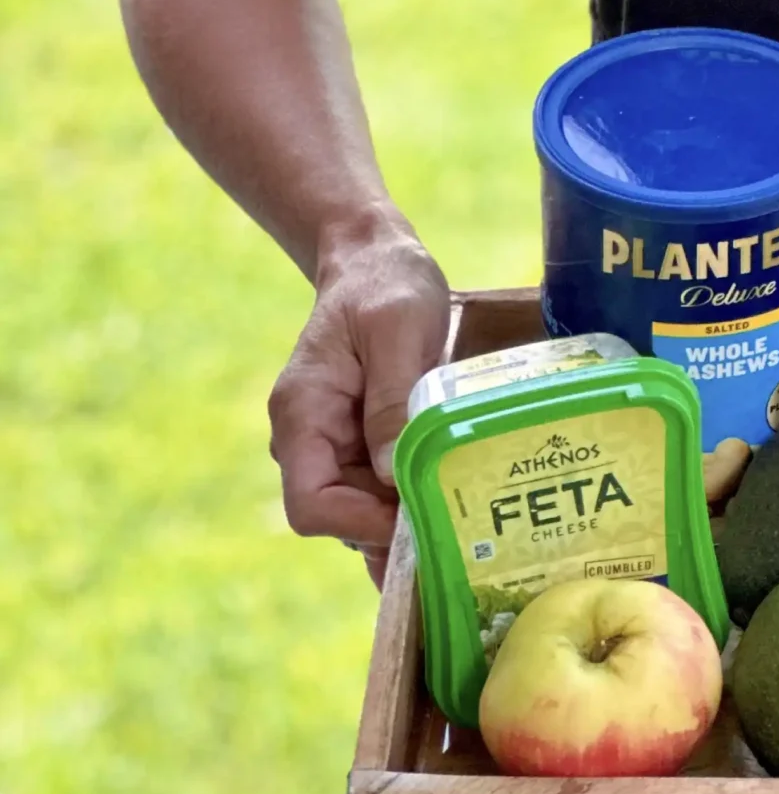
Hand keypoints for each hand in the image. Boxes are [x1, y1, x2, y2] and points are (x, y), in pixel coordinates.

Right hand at [268, 221, 449, 587]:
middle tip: (453, 535)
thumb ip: (390, 400)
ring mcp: (332, 441)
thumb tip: (393, 476)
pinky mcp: (359, 439)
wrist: (376, 259)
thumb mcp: (397, 329)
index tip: (417, 520)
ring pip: (360, 509)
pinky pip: (377, 487)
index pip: (310, 505)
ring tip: (460, 525)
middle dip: (389, 529)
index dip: (359, 525)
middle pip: (338, 517)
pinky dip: (407, 499)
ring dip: (403, 518)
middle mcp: (307, 438)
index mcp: (302, 414)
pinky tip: (449, 504)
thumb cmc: (386, 284)